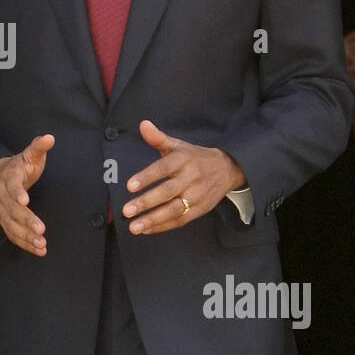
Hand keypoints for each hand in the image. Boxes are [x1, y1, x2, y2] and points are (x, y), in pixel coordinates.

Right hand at [0, 133, 54, 255]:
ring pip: (12, 225)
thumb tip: (49, 137)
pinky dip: (25, 244)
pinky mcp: (6, 222)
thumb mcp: (29, 155)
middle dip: (26, 220)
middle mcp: (2, 197)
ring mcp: (2, 211)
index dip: (17, 193)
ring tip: (41, 243)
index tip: (25, 200)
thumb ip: (38, 147)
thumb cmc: (18, 166)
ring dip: (26, 236)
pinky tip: (39, 250)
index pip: (11, 185)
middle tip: (41, 229)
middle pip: (12, 210)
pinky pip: (14, 235)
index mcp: (8, 178)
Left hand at [122, 120, 245, 234]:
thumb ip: (158, 138)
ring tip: (134, 227)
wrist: (227, 169)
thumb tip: (143, 124)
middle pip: (168, 192)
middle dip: (146, 202)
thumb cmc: (195, 157)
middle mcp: (191, 178)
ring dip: (153, 219)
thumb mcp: (178, 145)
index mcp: (184, 159)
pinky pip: (180, 220)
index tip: (130, 186)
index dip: (146, 176)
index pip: (163, 168)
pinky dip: (162, 226)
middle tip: (127, 210)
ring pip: (174, 210)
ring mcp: (197, 196)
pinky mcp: (200, 210)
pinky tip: (146, 229)